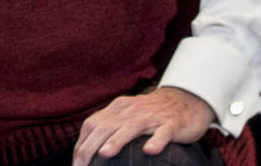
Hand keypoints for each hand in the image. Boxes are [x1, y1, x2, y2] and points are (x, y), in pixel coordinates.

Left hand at [72, 86, 214, 165]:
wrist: (185, 100)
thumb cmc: (151, 114)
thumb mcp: (127, 117)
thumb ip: (111, 129)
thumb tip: (90, 151)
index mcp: (117, 109)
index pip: (92, 125)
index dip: (82, 145)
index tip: (76, 164)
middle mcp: (130, 111)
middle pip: (106, 126)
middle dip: (91, 147)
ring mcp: (151, 116)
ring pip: (131, 127)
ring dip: (117, 141)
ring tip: (104, 153)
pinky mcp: (171, 124)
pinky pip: (163, 132)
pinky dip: (156, 141)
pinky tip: (150, 150)